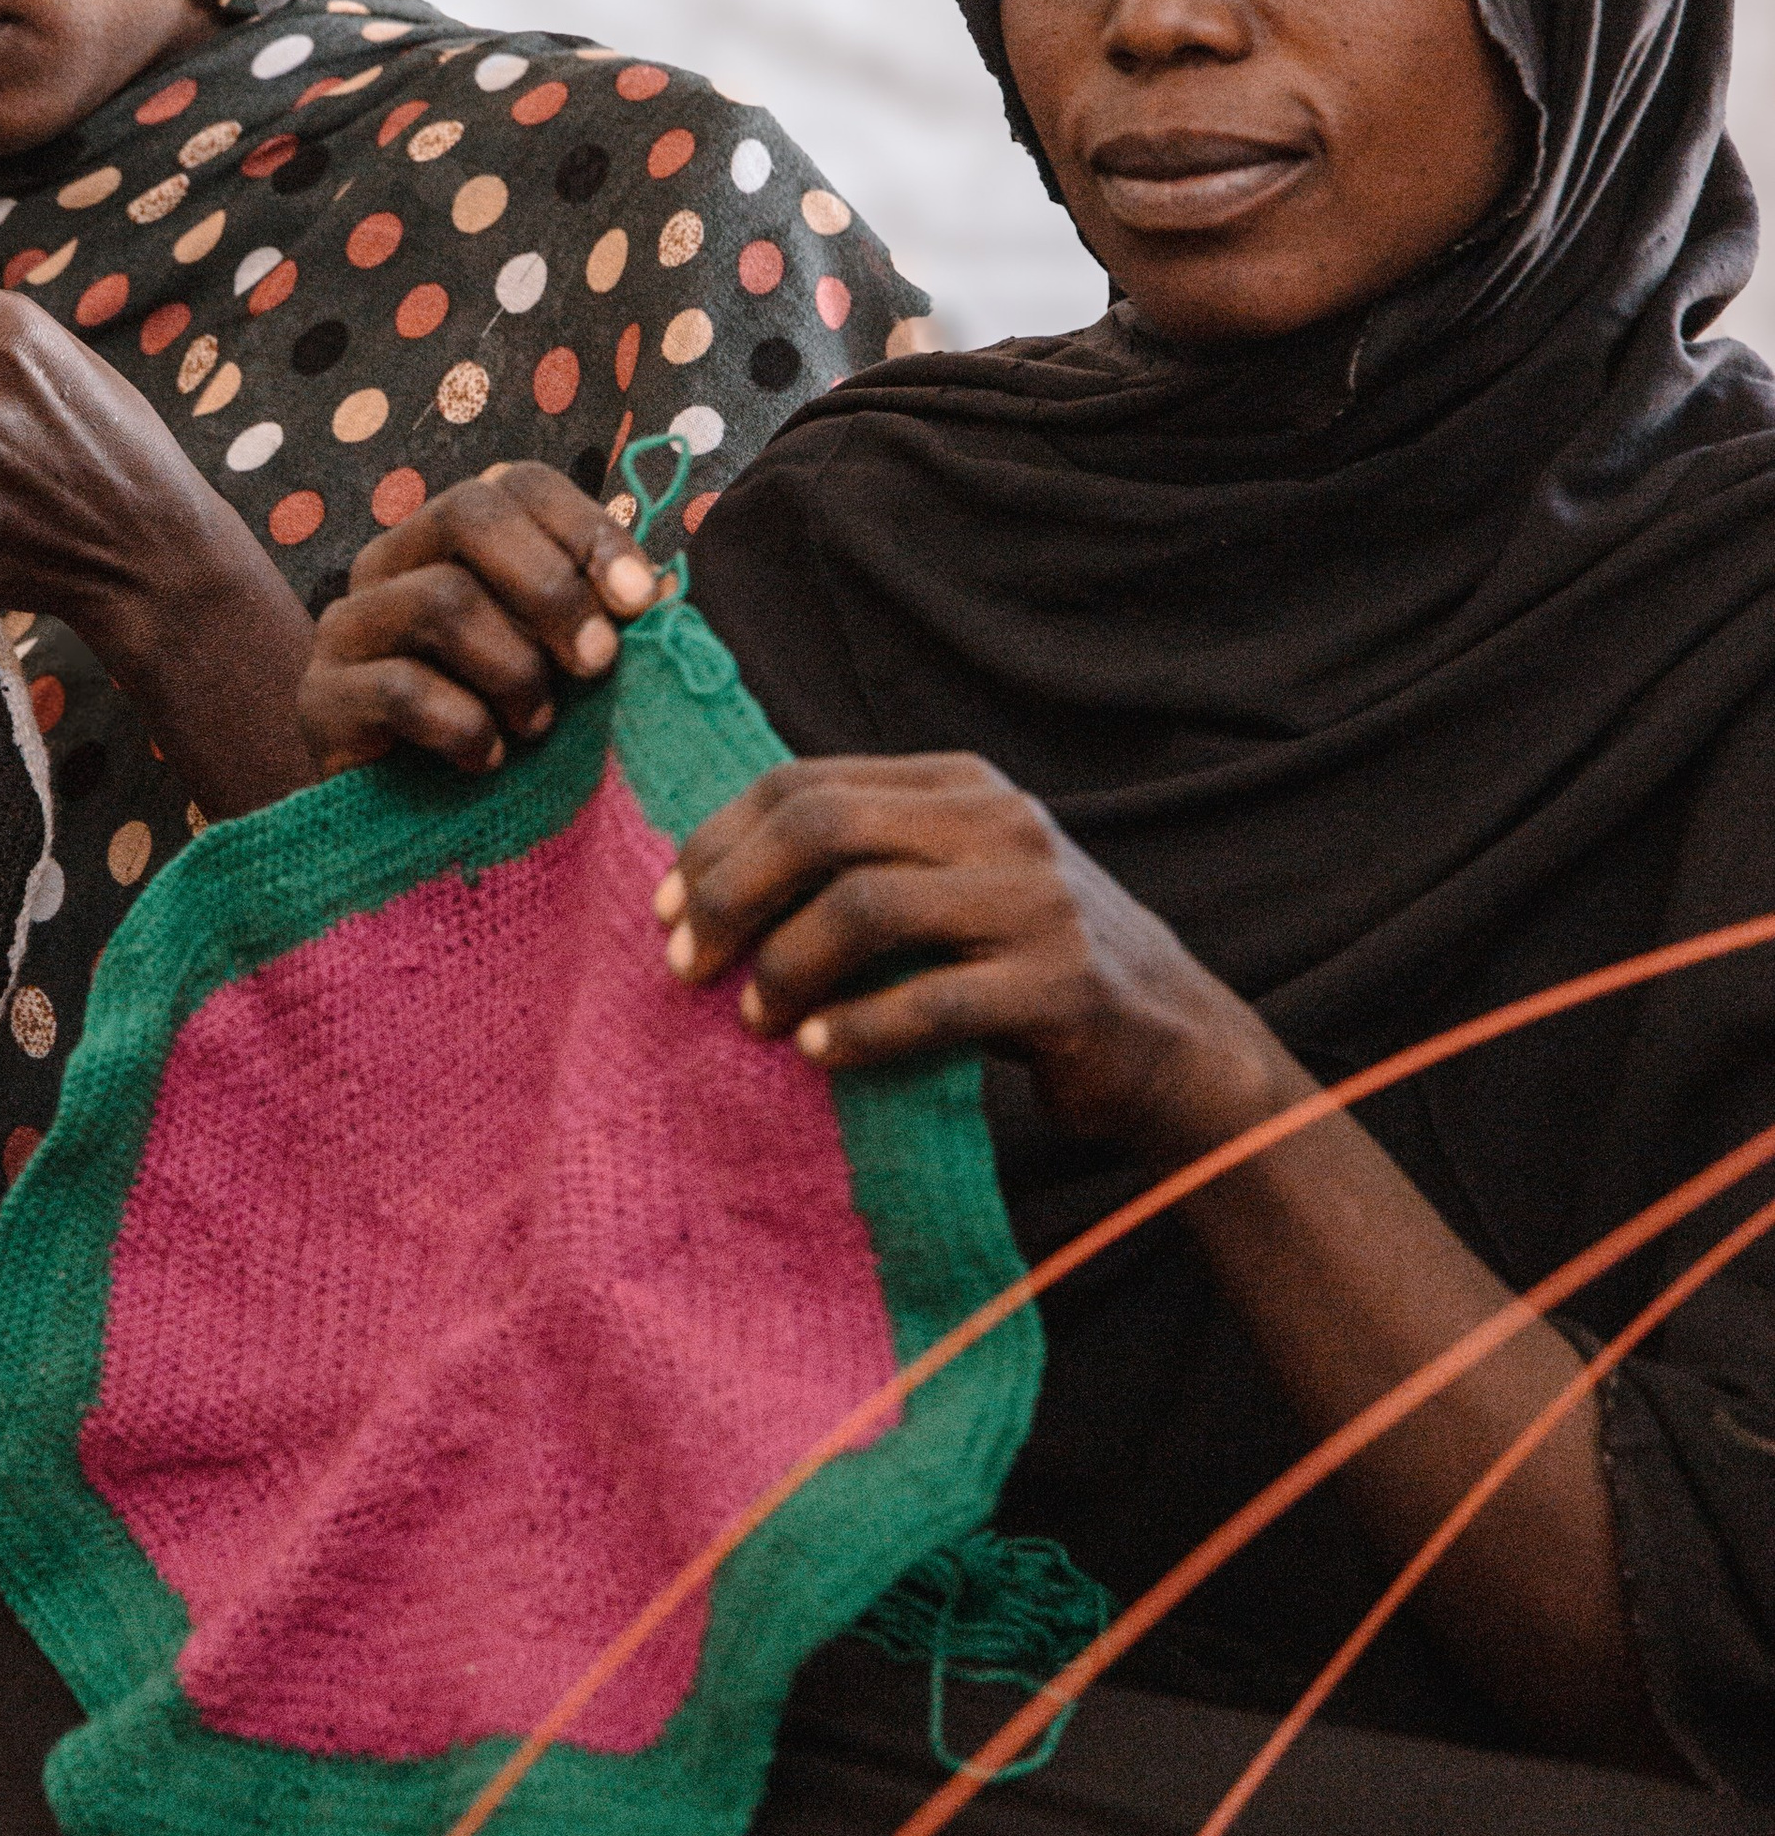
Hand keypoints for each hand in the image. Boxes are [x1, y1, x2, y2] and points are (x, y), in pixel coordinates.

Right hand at [299, 463, 664, 773]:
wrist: (419, 836)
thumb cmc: (509, 735)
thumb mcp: (567, 670)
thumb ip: (604, 622)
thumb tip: (653, 591)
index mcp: (452, 540)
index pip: (517, 483)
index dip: (586, 529)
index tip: (639, 600)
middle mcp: (390, 563)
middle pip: (467, 513)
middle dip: (551, 588)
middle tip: (599, 663)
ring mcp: (346, 626)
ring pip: (440, 599)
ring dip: (513, 670)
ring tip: (537, 727)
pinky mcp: (319, 698)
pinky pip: (400, 689)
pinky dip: (464, 729)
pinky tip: (487, 762)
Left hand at [658, 755, 1299, 1155]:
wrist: (1173, 1042)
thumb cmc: (1026, 969)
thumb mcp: (951, 887)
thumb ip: (862, 865)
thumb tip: (703, 887)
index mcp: (961, 786)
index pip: (806, 782)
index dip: (720, 840)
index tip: (663, 905)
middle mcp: (1001, 824)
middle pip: (825, 827)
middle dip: (733, 893)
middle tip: (683, 962)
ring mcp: (1037, 900)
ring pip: (868, 906)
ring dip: (787, 965)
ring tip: (753, 1016)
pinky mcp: (1064, 985)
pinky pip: (932, 1001)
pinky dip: (859, 1028)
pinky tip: (817, 1053)